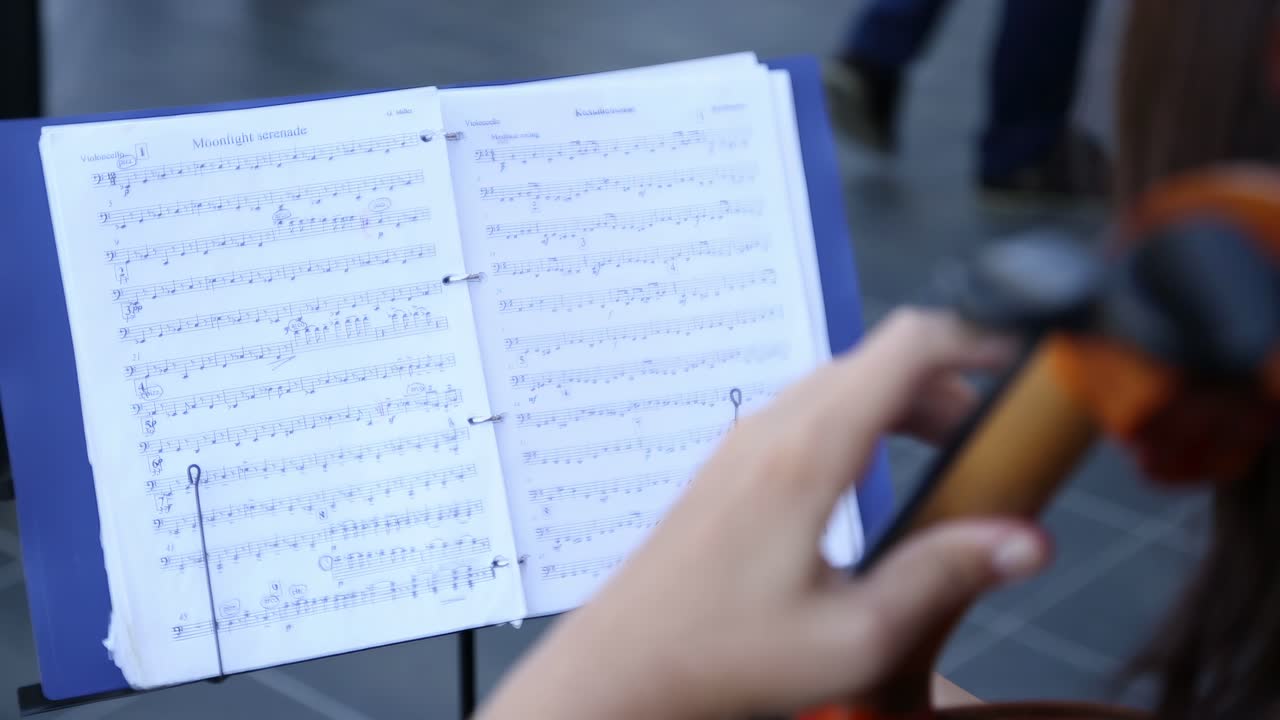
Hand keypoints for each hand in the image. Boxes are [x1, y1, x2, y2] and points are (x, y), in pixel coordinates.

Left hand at [475, 309, 1050, 718]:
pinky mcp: (732, 461)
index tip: (1019, 361)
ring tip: (944, 458)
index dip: (973, 338)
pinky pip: (809, 409)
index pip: (905, 347)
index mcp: (807, 453)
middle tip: (990, 438)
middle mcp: (772, 429)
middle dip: (947, 383)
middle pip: (878, 359)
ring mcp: (745, 440)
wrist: (627, 663)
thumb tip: (1026, 541)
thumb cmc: (725, 655)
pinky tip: (876, 477)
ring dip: (903, 401)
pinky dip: (861, 418)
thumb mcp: (854, 634)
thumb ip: (943, 577)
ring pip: (842, 382)